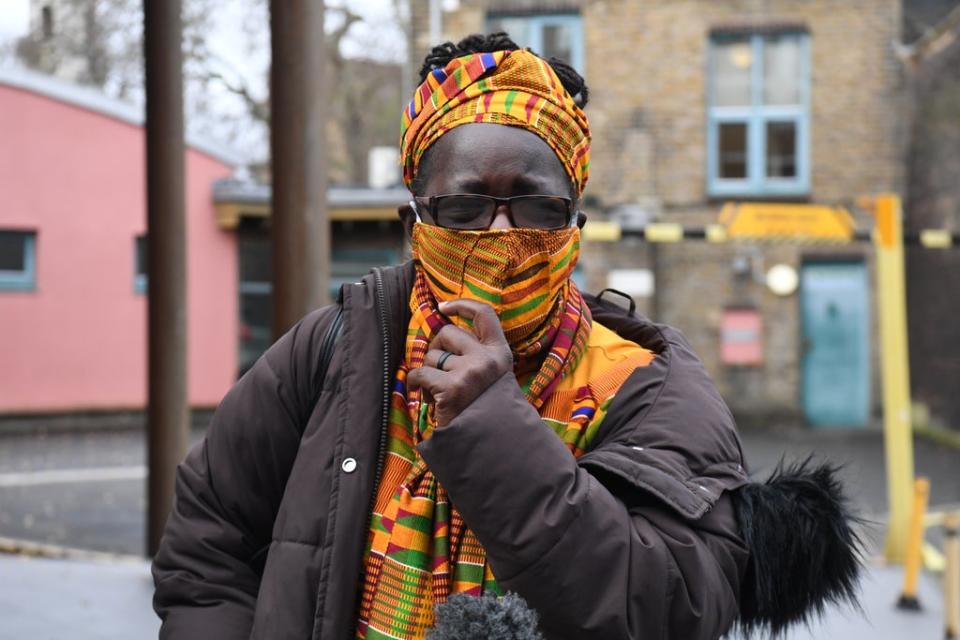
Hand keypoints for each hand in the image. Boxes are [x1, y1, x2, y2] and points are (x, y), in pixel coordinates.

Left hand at [407, 299, 513, 426]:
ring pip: (432, 355)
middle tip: (440, 370)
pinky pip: (420, 373)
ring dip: (429, 372)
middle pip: (448, 333)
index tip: (443, 307)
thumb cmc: (485, 410)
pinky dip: (416, 383)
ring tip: (439, 392)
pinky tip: (425, 395)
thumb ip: (477, 354)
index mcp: (500, 354)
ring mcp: (469, 373)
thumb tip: (442, 331)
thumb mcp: (492, 377)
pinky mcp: (451, 388)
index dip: (462, 305)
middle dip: (437, 348)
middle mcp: (487, 360)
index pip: (484, 314)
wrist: (490, 445)